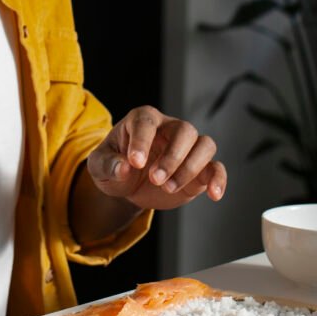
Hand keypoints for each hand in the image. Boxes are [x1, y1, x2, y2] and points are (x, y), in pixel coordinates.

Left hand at [87, 106, 226, 210]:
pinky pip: (216, 168)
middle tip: (155, 180)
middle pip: (185, 130)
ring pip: (204, 145)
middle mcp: (169, 128)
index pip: (147, 122)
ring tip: (168, 188)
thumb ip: (107, 165)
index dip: (142, 141)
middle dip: (172, 157)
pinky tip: (214, 195)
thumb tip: (123, 168)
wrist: (127, 186)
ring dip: (190, 168)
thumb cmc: (113, 167)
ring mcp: (187, 148)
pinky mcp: (199, 169)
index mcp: (143, 120)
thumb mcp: (98, 167)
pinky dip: (218, 179)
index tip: (135, 163)